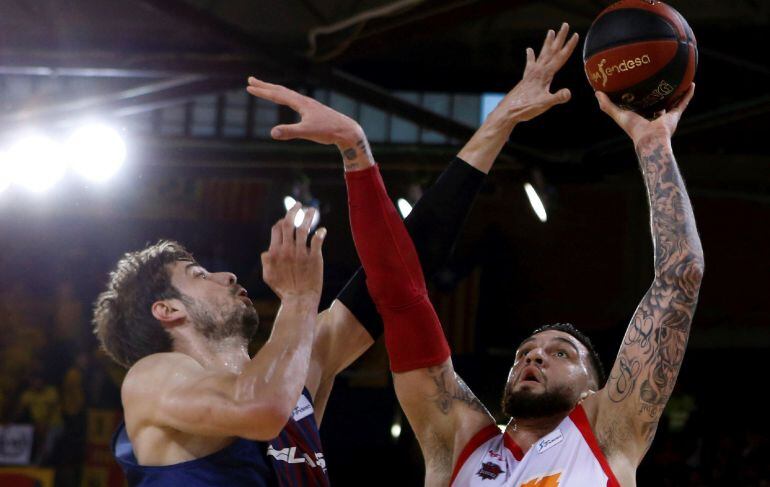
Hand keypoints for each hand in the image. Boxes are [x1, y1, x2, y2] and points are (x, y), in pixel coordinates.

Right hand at [246, 77, 363, 147]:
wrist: (346, 130)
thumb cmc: (328, 131)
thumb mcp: (307, 133)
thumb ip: (289, 132)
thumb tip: (272, 132)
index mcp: (300, 103)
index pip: (277, 95)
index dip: (262, 91)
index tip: (249, 87)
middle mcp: (303, 100)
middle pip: (280, 90)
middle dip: (265, 85)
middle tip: (250, 80)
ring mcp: (308, 104)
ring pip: (287, 93)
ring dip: (274, 89)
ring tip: (264, 88)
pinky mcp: (312, 109)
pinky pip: (294, 99)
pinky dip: (285, 96)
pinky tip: (285, 99)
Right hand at [261, 203, 325, 299]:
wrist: (299, 301)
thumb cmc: (283, 290)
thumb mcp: (268, 276)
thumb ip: (266, 262)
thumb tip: (266, 251)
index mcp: (275, 252)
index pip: (277, 228)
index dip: (282, 221)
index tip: (287, 220)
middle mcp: (287, 250)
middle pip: (289, 223)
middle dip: (293, 211)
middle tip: (299, 204)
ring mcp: (301, 253)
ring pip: (304, 228)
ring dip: (308, 216)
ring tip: (312, 210)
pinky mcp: (314, 257)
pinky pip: (317, 240)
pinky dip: (320, 233)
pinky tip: (322, 230)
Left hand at [489, 23, 578, 125]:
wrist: (508, 111)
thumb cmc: (526, 108)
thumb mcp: (545, 104)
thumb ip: (558, 97)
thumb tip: (568, 93)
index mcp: (545, 74)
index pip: (560, 57)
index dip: (569, 46)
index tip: (576, 34)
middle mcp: (538, 70)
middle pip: (552, 51)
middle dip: (560, 38)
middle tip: (565, 25)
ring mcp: (531, 73)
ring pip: (542, 54)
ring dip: (547, 43)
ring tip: (550, 32)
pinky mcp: (526, 78)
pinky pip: (530, 63)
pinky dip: (530, 56)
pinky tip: (529, 50)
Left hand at [596, 83, 694, 146]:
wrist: (650, 139)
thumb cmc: (633, 129)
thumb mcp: (618, 114)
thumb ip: (607, 105)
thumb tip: (596, 92)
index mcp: (642, 117)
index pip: (641, 105)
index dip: (640, 97)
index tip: (638, 86)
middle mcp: (655, 116)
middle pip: (657, 103)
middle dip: (658, 93)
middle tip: (658, 79)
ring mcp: (666, 116)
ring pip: (672, 101)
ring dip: (676, 92)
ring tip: (678, 79)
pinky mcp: (675, 115)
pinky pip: (683, 102)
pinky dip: (688, 94)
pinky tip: (691, 83)